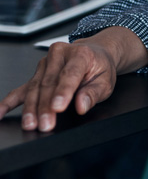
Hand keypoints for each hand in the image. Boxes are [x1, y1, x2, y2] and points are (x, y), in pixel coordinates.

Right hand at [0, 27, 147, 131]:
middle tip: (46, 125)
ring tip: (30, 124)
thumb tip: (81, 105)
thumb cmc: (100, 67)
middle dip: (46, 107)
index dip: (63, 92)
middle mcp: (60, 55)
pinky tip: (1, 112)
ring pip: (35, 87)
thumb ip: (93, 93)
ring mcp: (45, 63)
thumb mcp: (106, 80)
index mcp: (81, 54)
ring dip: (31, 108)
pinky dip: (10, 101)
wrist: (95, 53)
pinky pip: (21, 88)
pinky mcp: (36, 74)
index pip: (70, 74)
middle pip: (49, 83)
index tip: (58, 108)